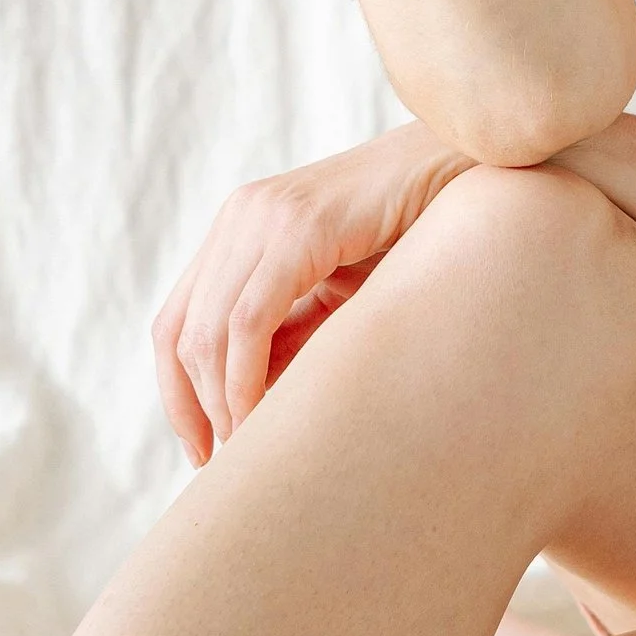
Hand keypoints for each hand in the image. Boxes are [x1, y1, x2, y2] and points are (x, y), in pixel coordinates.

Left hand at [152, 121, 472, 461]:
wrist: (462, 172)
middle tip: (222, 462)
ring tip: (247, 448)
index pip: (174, 322)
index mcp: (237, 227)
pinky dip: (245, 379)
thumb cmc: (409, 235)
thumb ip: (288, 335)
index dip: (176, 393)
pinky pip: (249, 321)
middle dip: (192, 408)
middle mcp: (238, 217)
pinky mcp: (299, 230)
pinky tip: (262, 416)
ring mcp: (263, 218)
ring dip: (221, 402)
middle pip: (178, 332)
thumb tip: (242, 407)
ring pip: (208, 332)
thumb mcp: (333, 293)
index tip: (200, 448)